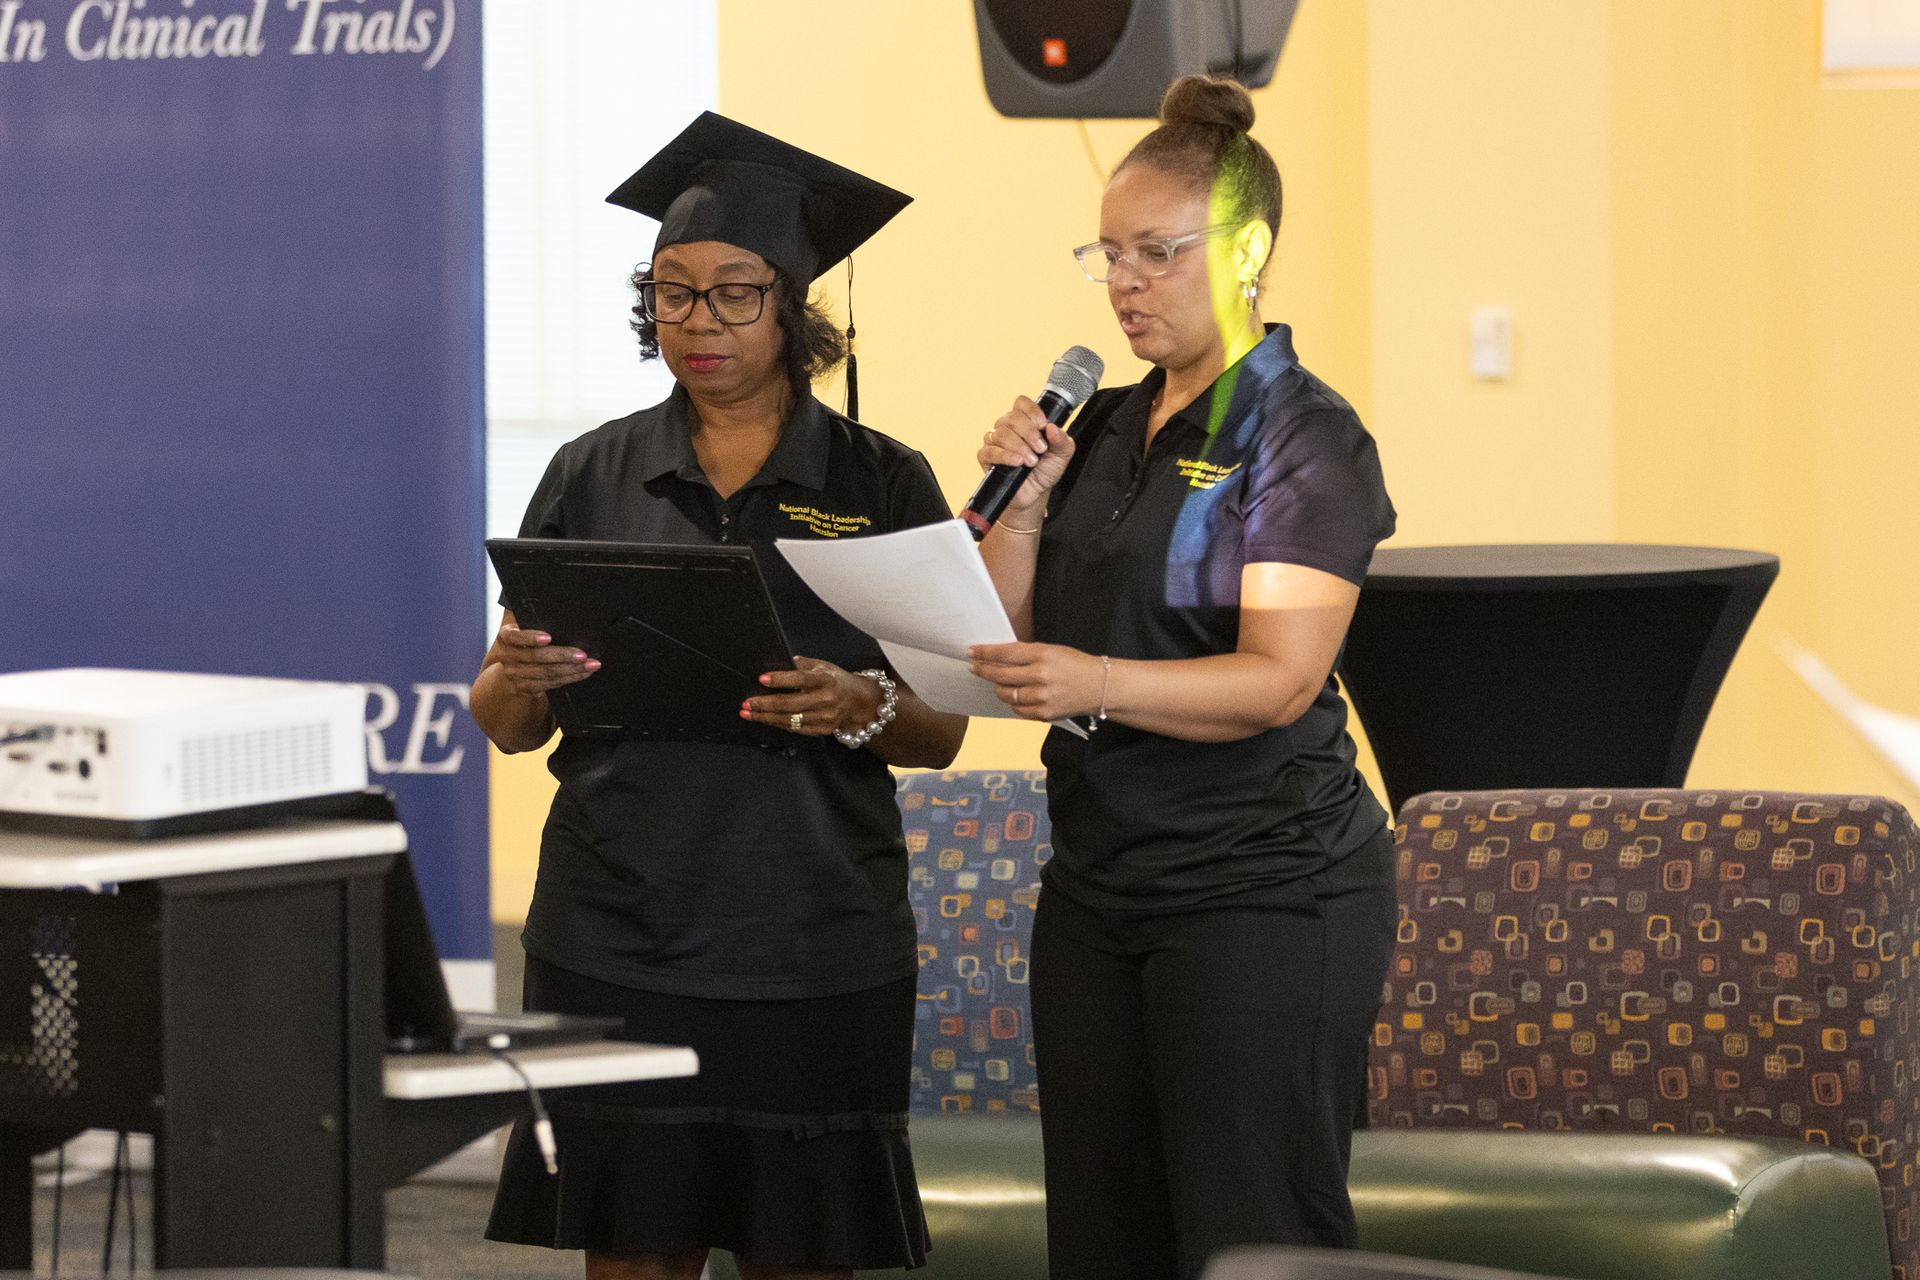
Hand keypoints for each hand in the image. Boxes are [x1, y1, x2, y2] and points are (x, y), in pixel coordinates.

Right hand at [488, 620, 598, 695]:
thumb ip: (526, 612)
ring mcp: (517, 674)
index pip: (515, 636)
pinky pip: (552, 683)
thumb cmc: (520, 642)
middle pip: (537, 657)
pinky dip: (571, 677)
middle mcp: (508, 657)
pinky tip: (584, 672)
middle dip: (563, 655)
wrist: (508, 673)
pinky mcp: (527, 688)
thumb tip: (541, 593)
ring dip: (572, 669)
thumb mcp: (517, 626)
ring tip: (591, 664)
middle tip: (583, 654)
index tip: (548, 637)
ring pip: (547, 672)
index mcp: (505, 637)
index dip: (531, 637)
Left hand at [742, 656, 881, 735]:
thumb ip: (801, 664)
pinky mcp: (822, 730)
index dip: (780, 679)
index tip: (761, 679)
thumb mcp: (822, 665)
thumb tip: (776, 662)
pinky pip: (795, 729)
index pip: (800, 679)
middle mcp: (826, 700)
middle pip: (790, 704)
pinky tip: (765, 719)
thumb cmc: (835, 680)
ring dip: (766, 717)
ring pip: (790, 720)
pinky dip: (778, 724)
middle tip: (746, 703)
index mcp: (825, 680)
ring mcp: (825, 717)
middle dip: (764, 704)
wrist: (858, 701)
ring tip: (748, 713)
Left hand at [967, 642, 1102, 720]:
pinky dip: (1014, 702)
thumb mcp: (1052, 651)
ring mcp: (1042, 697)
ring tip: (1000, 682)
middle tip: (973, 667)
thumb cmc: (1074, 665)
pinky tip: (1018, 695)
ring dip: (999, 688)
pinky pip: (1017, 709)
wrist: (1100, 686)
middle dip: (983, 670)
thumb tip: (996, 656)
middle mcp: (1041, 676)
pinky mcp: (1044, 714)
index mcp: (1043, 655)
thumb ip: (1026, 654)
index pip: (1005, 653)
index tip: (971, 652)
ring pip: (1006, 694)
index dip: (985, 653)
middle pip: (1000, 675)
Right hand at [978, 397, 1075, 517]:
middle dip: (1029, 433)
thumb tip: (1052, 427)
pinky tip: (1017, 462)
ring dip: (1019, 447)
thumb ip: (1061, 439)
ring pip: (1001, 433)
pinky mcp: (986, 457)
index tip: (1042, 426)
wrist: (1036, 493)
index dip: (1032, 411)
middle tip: (1040, 449)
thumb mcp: (1062, 454)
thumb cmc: (1046, 470)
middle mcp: (1008, 427)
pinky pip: (989, 450)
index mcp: (1025, 421)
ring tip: (1031, 461)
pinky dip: (1005, 456)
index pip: (1021, 403)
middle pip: (1012, 417)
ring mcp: (995, 441)